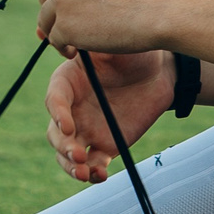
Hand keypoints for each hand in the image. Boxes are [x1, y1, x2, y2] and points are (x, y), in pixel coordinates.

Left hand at [37, 0, 175, 54]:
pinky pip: (54, 39)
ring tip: (76, 40)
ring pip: (45, 19)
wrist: (160, 11)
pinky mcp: (64, 25)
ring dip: (58, 31)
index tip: (77, 6)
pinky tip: (76, 51)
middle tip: (78, 25)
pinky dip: (63, 47)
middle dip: (58, 11)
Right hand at [45, 50, 170, 182]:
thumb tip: (68, 37)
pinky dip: (93, 173)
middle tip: (77, 153)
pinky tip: (100, 176)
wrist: (159, 73)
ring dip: (70, 166)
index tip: (68, 126)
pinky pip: (92, 164)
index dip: (57, 114)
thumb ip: (94, 43)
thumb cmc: (134, 52)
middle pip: (55, 133)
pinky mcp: (104, 144)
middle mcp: (72, 108)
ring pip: (67, 153)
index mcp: (68, 81)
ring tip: (83, 173)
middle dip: (63, 146)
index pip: (54, 99)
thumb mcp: (116, 43)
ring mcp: (86, 128)